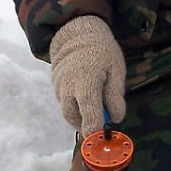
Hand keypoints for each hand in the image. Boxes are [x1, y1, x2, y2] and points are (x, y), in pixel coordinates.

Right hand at [49, 16, 125, 135]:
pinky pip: (64, 102)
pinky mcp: (54, 85)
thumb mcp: (116, 70)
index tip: (103, 136)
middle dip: (86, 125)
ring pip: (67, 112)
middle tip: (100, 125)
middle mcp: (67, 87)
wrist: (78, 33)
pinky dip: (75, 106)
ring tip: (94, 109)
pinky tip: (84, 97)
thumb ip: (115, 96)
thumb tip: (116, 119)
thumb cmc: (102, 52)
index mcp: (86, 82)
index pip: (89, 115)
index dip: (96, 130)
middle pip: (73, 117)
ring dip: (80, 116)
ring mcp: (58, 86)